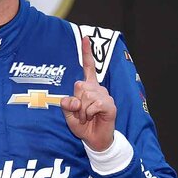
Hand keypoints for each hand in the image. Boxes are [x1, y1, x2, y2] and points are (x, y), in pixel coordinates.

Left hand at [59, 36, 116, 151]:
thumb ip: (67, 105)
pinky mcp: (110, 105)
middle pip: (79, 85)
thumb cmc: (83, 125)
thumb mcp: (69, 115)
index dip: (86, 52)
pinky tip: (94, 117)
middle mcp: (97, 89)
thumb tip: (72, 99)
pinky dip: (89, 113)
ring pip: (85, 96)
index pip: (88, 67)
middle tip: (81, 114)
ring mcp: (105, 96)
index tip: (86, 37)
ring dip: (82, 111)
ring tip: (87, 117)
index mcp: (88, 87)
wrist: (95, 140)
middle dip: (75, 103)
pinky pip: (94, 104)